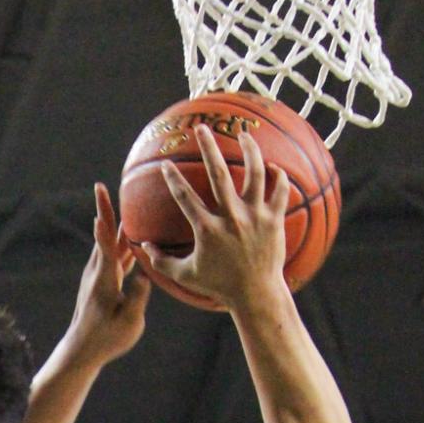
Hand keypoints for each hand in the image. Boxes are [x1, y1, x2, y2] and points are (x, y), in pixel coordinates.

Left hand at [67, 183, 150, 364]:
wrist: (83, 350)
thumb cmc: (107, 339)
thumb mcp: (129, 322)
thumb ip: (138, 297)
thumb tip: (146, 275)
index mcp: (104, 280)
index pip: (105, 244)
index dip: (104, 221)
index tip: (99, 198)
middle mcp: (98, 273)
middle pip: (103, 235)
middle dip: (104, 210)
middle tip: (100, 186)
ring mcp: (98, 276)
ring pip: (108, 243)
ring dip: (112, 221)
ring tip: (118, 199)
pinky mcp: (101, 281)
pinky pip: (111, 253)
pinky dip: (118, 239)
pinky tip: (128, 232)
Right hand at [143, 127, 287, 312]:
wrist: (255, 294)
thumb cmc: (219, 286)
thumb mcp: (187, 276)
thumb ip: (163, 261)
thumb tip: (143, 247)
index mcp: (208, 230)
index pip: (185, 198)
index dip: (173, 179)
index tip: (166, 164)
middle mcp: (232, 218)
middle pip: (219, 173)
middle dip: (209, 147)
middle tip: (202, 128)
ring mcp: (255, 216)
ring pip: (255, 173)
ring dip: (250, 150)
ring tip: (244, 135)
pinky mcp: (274, 219)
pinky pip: (279, 190)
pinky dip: (278, 176)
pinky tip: (273, 167)